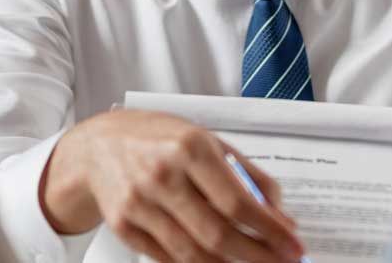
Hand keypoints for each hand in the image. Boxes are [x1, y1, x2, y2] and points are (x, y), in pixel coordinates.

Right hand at [40, 109, 304, 262]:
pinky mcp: (124, 227)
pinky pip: (169, 259)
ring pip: (194, 254)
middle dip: (257, 256)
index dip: (270, 231)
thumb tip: (279, 213)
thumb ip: (246, 173)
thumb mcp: (207, 140)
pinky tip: (218, 261)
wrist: (98, 146)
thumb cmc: (158, 139)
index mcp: (189, 147)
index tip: (293, 246)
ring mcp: (140, 203)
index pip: (238, 202)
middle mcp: (163, 175)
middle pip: (218, 234)